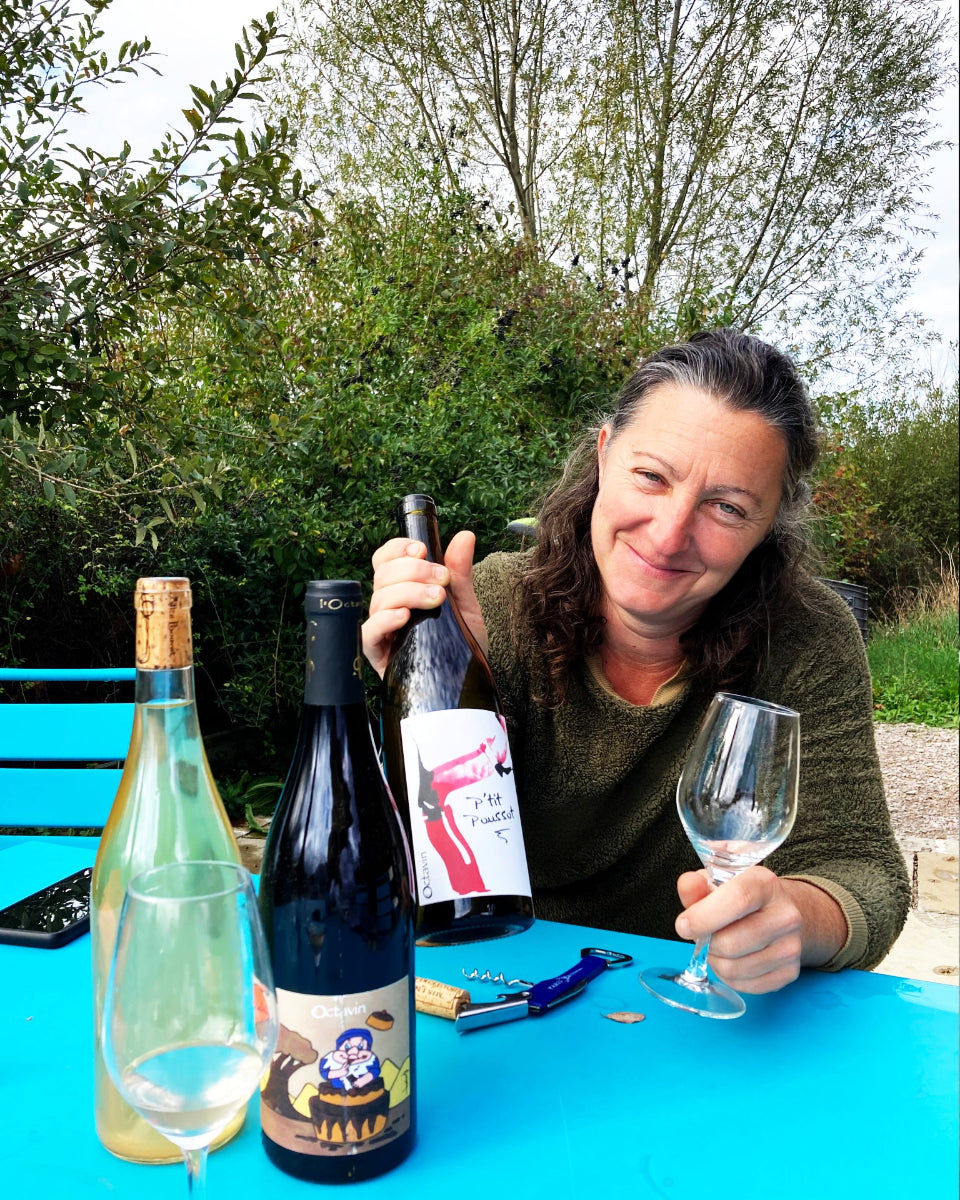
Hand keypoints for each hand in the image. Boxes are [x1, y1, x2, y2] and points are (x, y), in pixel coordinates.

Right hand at [362, 530, 486, 676]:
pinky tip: (405, 617)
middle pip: (383, 574)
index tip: (422, 549)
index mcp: (402, 589)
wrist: (464, 684)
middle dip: (414, 569)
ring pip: (379, 598)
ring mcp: (381, 629)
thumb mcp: (465, 606)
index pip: (385, 559)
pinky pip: (370, 631)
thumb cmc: (460, 644)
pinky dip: (386, 619)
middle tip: (442, 579)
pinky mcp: (378, 653)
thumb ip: (460, 573)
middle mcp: (388, 606)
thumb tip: (465, 536)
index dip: (398, 549)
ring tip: (436, 599)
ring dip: (409, 592)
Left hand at [674, 867, 806, 994]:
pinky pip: (744, 985)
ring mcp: (791, 947)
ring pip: (734, 968)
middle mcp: (785, 915)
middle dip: (707, 943)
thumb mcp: (717, 883)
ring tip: (719, 945)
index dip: (704, 916)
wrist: (779, 914)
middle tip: (704, 935)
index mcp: (766, 884)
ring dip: (716, 961)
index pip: (738, 899)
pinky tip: (733, 959)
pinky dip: (729, 976)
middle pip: (731, 943)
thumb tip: (688, 885)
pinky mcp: (790, 973)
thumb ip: (697, 886)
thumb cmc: (741, 898)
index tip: (683, 926)